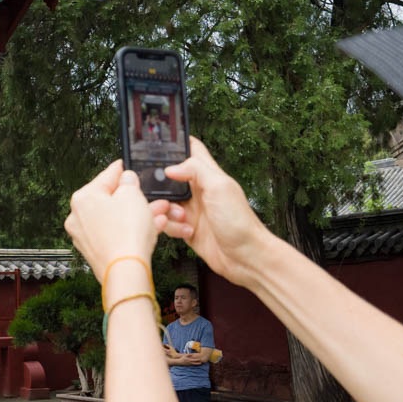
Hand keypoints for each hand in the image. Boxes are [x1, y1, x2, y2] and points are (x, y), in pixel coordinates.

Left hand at [64, 161, 159, 276]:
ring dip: (137, 214)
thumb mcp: (133, 195)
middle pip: (110, 200)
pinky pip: (117, 234)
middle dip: (134, 198)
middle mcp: (79, 217)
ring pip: (116, 219)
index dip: (120, 170)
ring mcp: (86, 237)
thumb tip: (127, 178)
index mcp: (82, 198)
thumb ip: (129, 181)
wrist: (126, 270)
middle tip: (146, 194)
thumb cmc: (126, 234)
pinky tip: (150, 228)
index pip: (105, 176)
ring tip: (157, 213)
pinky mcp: (97, 252)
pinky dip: (132, 230)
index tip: (125, 167)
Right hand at [154, 137, 271, 287]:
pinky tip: (186, 231)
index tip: (157, 144)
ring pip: (164, 201)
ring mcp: (191, 210)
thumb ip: (196, 170)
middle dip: (159, 184)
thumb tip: (171, 167)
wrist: (245, 257)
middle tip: (163, 193)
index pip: (191, 150)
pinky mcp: (186, 228)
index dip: (176, 144)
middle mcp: (198, 190)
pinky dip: (171, 227)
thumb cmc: (240, 222)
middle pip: (169, 177)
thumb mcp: (220, 188)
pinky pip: (166, 223)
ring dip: (165, 209)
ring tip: (181, 217)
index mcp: (208, 175)